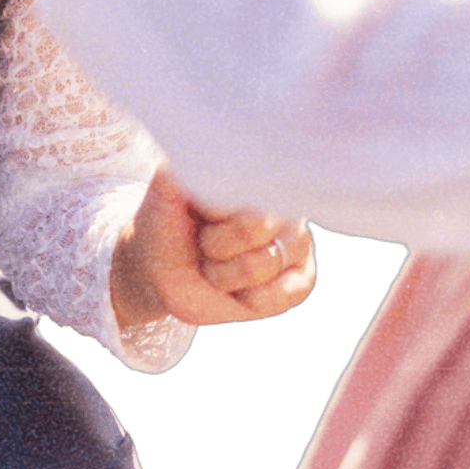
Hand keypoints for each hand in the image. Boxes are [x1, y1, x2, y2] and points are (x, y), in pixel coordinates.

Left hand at [113, 168, 314, 328]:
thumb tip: (206, 169)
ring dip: (222, 275)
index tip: (196, 209)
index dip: (210, 209)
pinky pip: (278, 295)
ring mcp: (297, 237)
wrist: (166, 272)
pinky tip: (237, 289)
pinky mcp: (304, 276)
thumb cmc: (168, 227)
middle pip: (252, 227)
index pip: (240, 186)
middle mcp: (283, 199)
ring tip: (216, 264)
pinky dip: (246, 299)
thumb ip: (182, 174)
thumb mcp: (165, 193)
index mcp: (254, 169)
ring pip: (259, 264)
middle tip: (205, 242)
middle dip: (214, 245)